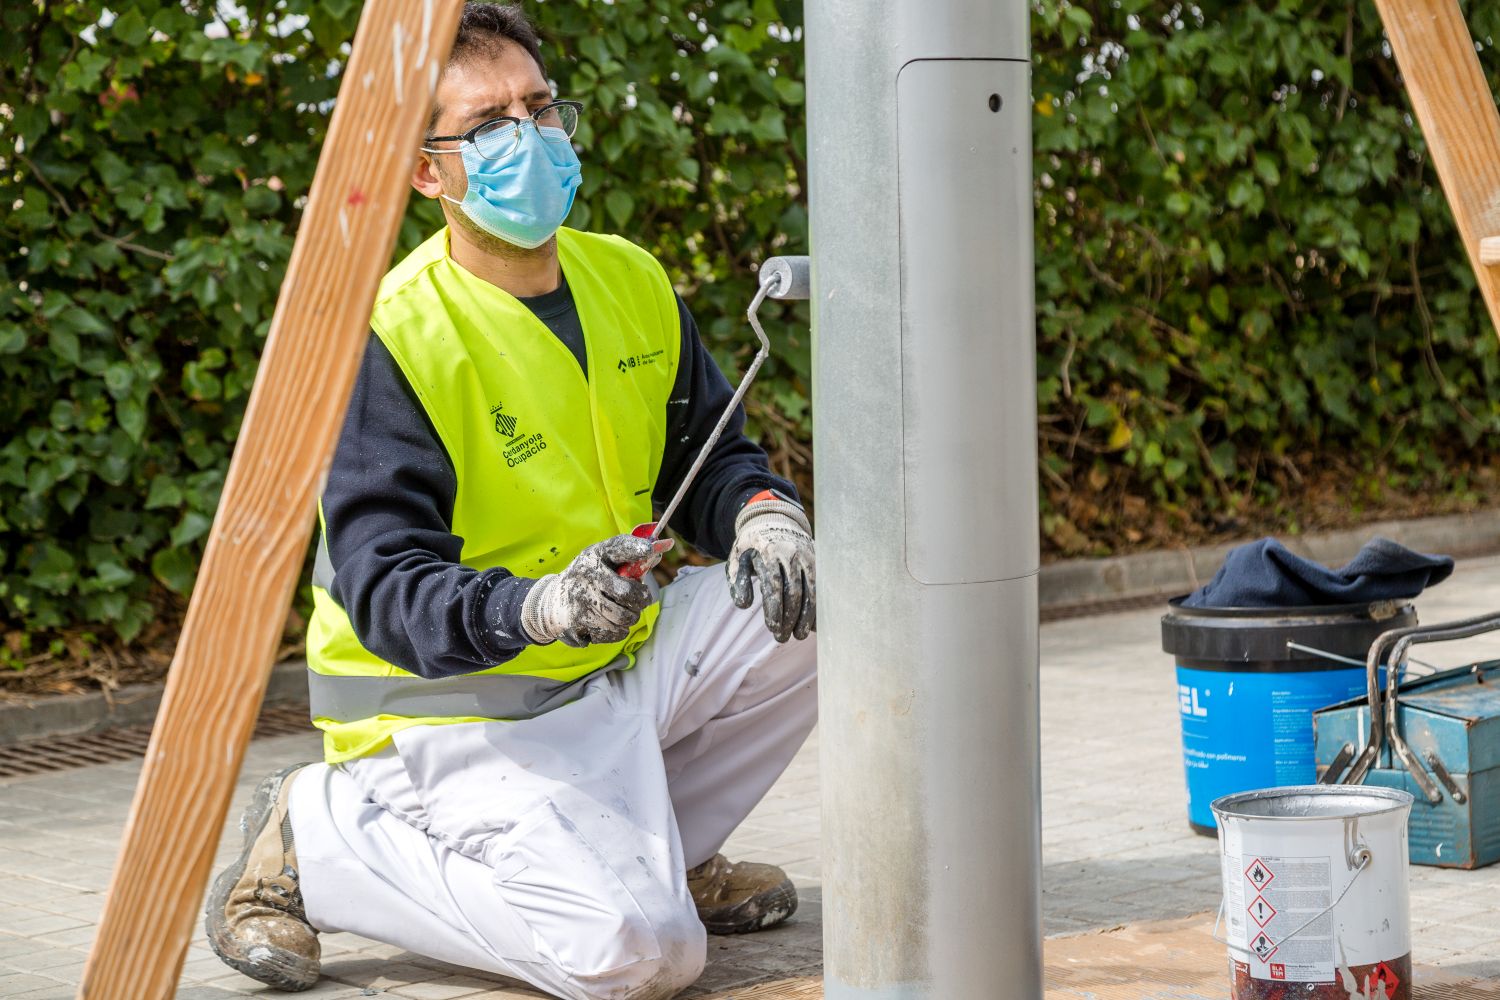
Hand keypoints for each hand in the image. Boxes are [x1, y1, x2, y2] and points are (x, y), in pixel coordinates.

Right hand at [521, 535, 656, 647]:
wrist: (550, 601)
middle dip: (640, 601)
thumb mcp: (601, 562)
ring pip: (622, 617)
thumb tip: (660, 550)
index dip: (635, 548)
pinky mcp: (577, 620)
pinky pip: (612, 632)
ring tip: (625, 613)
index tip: (648, 549)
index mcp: (595, 554)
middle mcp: (586, 574)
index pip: (618, 547)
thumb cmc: (587, 579)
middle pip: (626, 593)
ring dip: (629, 618)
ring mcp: (580, 598)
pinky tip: (610, 623)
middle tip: (640, 601)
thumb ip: (627, 559)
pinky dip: (617, 631)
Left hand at [727, 492, 814, 642]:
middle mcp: (791, 554)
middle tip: (782, 637)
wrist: (775, 519)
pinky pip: (820, 587)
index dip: (774, 608)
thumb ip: (738, 581)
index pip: (774, 585)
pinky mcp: (817, 562)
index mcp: (769, 552)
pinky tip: (815, 624)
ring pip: (811, 590)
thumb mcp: (738, 558)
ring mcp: (807, 557)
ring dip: (806, 616)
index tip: (772, 628)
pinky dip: (819, 606)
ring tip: (800, 635)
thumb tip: (743, 605)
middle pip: (793, 591)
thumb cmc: (752, 546)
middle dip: (789, 618)